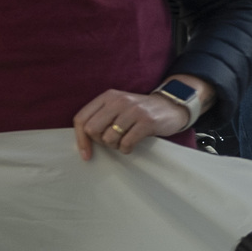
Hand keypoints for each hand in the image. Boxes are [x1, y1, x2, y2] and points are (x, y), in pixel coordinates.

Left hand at [71, 86, 196, 160]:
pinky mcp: (147, 121)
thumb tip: (82, 141)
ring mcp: (134, 110)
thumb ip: (101, 117)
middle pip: (92, 130)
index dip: (80, 139)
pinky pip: (126, 143)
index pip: (81, 119)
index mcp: (108, 96)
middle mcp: (119, 100)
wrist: (171, 106)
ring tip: (123, 141)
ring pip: (108, 138)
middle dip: (99, 142)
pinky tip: (132, 144)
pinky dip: (126, 149)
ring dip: (115, 146)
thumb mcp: (118, 107)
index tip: (86, 154)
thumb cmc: (139, 112)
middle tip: (111, 141)